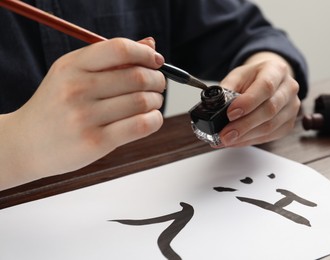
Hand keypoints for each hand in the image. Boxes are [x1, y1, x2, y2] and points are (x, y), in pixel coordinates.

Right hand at [0, 37, 165, 188]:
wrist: (27, 143)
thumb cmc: (57, 106)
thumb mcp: (74, 74)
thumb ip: (111, 58)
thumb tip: (150, 45)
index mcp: (72, 66)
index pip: (120, 49)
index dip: (146, 54)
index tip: (156, 61)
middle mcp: (76, 88)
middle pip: (137, 76)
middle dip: (158, 80)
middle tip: (159, 85)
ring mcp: (85, 117)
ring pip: (142, 102)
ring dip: (156, 101)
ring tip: (153, 102)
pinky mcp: (95, 142)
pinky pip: (140, 126)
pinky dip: (155, 120)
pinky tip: (151, 118)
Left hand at [218, 52, 299, 146]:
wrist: (268, 81)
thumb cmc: (253, 78)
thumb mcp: (238, 76)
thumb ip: (227, 88)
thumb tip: (214, 106)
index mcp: (276, 70)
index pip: (266, 86)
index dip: (248, 102)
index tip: (230, 113)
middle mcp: (289, 88)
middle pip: (269, 110)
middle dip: (244, 125)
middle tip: (225, 134)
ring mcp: (291, 107)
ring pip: (270, 126)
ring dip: (245, 136)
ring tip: (226, 140)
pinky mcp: (288, 124)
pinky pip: (270, 136)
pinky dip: (250, 140)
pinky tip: (236, 141)